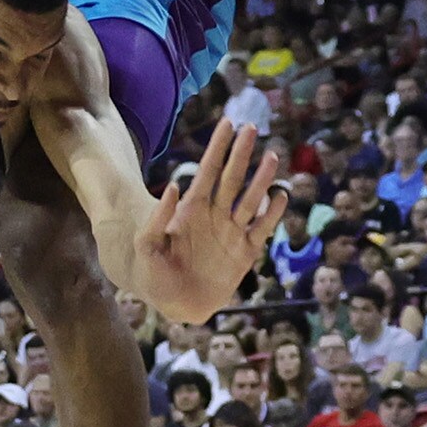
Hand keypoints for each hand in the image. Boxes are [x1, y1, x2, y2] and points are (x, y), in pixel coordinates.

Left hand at [135, 121, 285, 322]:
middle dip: (241, 154)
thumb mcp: (147, 245)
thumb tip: (175, 186)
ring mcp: (232, 232)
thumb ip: (157, 219)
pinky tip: (280, 196)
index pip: (208, 170)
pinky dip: (272, 214)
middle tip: (252, 128)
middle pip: (232, 178)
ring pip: (251, 199)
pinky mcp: (245, 253)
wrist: (173, 302)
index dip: (218, 147)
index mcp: (192, 208)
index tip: (229, 123)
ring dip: (262, 179)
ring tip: (271, 158)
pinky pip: (262, 230)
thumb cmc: (153, 271)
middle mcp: (216, 214)